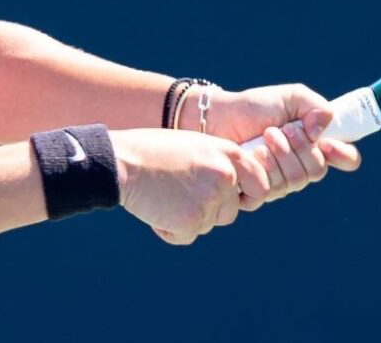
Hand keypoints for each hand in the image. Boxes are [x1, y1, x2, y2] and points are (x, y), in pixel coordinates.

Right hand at [112, 129, 269, 244]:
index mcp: (228, 154)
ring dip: (188, 219)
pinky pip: (186, 235)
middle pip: (229, 211)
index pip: (260, 184)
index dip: (250, 196)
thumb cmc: (148, 151)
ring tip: (162, 198)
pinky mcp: (191, 221)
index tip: (240, 201)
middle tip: (178, 197)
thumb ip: (215, 164)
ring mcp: (210, 200)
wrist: (120, 162)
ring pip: (208, 224)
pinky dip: (169, 230)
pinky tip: (154, 210)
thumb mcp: (191, 146)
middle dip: (208, 211)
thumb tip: (232, 188)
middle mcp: (225, 177)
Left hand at [193, 84, 360, 201]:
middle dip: (300, 148)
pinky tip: (251, 154)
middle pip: (318, 171)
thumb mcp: (289, 97)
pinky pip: (271, 190)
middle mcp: (299, 166)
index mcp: (314, 144)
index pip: (345, 159)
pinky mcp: (255, 191)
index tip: (328, 143)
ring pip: (296, 180)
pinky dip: (263, 168)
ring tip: (263, 136)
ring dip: (280, 154)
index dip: (344, 155)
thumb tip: (321, 132)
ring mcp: (279, 181)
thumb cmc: (252, 107)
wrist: (215, 116)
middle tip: (280, 130)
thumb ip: (315, 106)